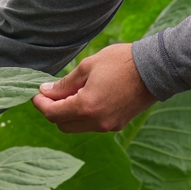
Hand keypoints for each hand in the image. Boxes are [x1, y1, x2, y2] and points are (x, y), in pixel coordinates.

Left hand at [32, 43, 157, 132]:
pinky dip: (83, 115)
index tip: (36, 93)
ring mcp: (108, 126)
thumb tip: (46, 91)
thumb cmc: (120, 62)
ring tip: (70, 93)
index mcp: (87, 106)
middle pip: (62, 125)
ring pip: (77, 127)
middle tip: (50, 93)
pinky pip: (92, 125)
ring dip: (68, 114)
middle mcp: (97, 122)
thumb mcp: (87, 66)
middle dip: (52, 111)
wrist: (154, 69)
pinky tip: (86, 98)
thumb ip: (65, 83)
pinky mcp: (118, 125)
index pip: (53, 114)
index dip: (40, 104)